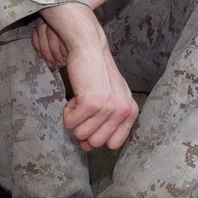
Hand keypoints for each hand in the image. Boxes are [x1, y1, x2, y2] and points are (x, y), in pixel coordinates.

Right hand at [38, 2, 138, 150]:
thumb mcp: (110, 99)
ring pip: (81, 134)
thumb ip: (103, 125)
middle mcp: (123, 111)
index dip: (97, 136)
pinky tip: (74, 97)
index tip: (92, 121)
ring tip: (81, 100)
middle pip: (95, 142)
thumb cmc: (97, 76)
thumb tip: (87, 147)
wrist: (90, 50)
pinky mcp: (92, 103)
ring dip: (74, 119)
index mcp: (130, 112)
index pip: (114, 144)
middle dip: (83, 128)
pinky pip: (70, 123)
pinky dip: (67, 112)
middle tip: (84, 108)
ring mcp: (109, 108)